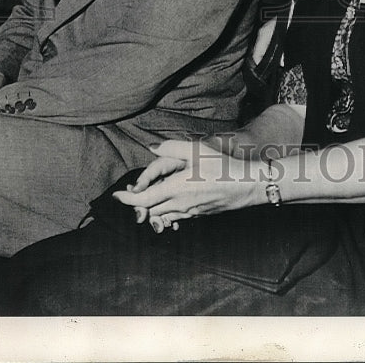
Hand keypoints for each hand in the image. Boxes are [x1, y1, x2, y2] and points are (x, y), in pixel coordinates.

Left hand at [112, 139, 264, 227]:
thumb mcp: (197, 149)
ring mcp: (190, 212)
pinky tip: (168, 204)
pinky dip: (165, 213)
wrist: (247, 185)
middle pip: (149, 211)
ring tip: (146, 198)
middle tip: (130, 193)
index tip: (117, 196)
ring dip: (150, 210)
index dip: (127, 199)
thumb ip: (171, 147)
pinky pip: (175, 218)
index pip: (143, 200)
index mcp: (176, 188)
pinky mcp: (198, 215)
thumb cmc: (223, 165)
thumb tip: (151, 147)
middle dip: (136, 205)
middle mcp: (180, 204)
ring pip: (161, 217)